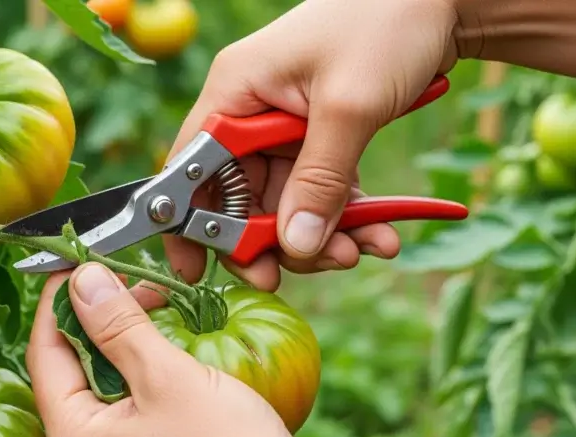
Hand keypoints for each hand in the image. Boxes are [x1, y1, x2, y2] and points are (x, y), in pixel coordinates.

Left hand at [27, 263, 486, 436]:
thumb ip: (117, 325)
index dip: (59, 302)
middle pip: (69, 376)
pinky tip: (163, 356)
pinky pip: (121, 420)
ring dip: (119, 349)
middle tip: (133, 283)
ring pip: (97, 396)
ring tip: (155, 311)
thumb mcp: (167, 374)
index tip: (78, 262)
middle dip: (96, 323)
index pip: (44, 355)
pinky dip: (136, 382)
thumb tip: (82, 280)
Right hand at [165, 0, 459, 291]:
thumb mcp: (349, 108)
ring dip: (321, 235)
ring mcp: (284, 129)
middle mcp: (250, 113)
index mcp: (235, 93)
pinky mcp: (318, 138)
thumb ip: (319, 181)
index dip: (189, 223)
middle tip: (306, 268)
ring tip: (362, 250)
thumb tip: (295, 247)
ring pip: (284, 204)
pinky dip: (346, 218)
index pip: (191, 169)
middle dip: (275, 239)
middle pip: (240, 198)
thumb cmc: (386, 25)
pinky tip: (380, 235)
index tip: (195, 271)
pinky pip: (320, 192)